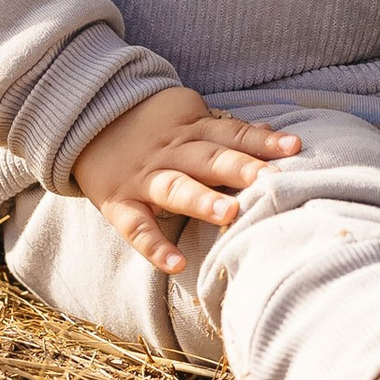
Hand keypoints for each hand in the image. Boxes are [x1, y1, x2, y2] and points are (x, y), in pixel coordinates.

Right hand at [69, 87, 301, 277]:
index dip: (261, 141)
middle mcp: (170, 152)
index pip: (231, 134)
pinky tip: (176, 264)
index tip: (293, 148)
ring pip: (175, 187)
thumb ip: (226, 129)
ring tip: (230, 214)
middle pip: (209, 159)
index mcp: (190, 129)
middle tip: (270, 181)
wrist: (86, 118)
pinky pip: (136, 227)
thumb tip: (271, 133)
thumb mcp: (188, 115)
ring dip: (202, 200)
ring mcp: (144, 178)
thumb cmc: (152, 124)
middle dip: (240, 169)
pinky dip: (154, 247)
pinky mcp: (119, 203)